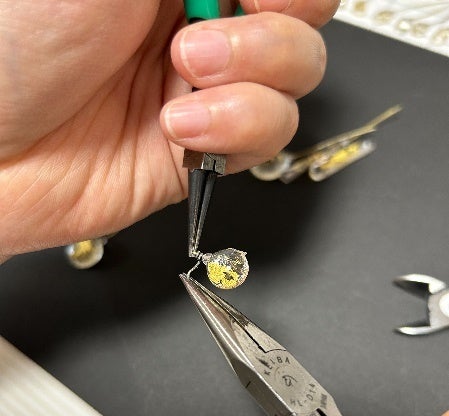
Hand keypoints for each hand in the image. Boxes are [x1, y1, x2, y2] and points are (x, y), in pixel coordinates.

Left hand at [0, 0, 338, 259]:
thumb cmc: (15, 52)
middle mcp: (203, 26)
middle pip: (303, 16)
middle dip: (275, 27)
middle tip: (210, 30)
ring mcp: (211, 89)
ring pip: (297, 78)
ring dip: (255, 77)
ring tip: (188, 77)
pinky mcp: (210, 146)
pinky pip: (268, 134)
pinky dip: (240, 128)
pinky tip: (182, 127)